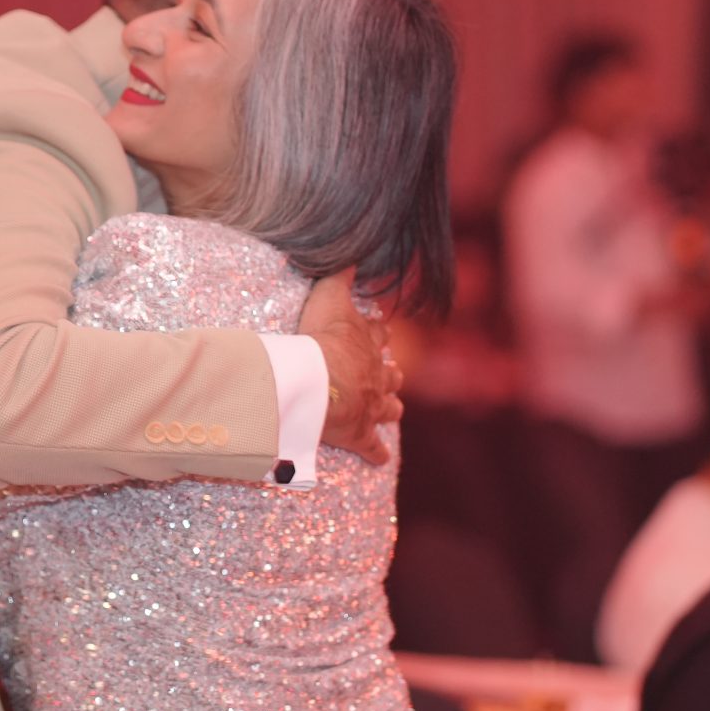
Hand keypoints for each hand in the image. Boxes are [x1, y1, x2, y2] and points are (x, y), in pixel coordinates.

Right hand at [300, 270, 400, 465]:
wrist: (318, 382)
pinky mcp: (361, 435)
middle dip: (390, 373)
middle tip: (390, 374)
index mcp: (366, 342)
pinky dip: (376, 453)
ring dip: (390, 408)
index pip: (376, 333)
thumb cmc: (320, 340)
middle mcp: (375, 374)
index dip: (377, 332)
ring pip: (389, 408)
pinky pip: (372, 447)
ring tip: (391, 410)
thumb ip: (339, 274)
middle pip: (390, 373)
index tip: (378, 330)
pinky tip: (379, 459)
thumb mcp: (328, 297)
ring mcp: (371, 406)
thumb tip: (350, 251)